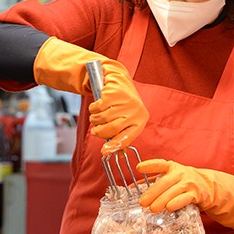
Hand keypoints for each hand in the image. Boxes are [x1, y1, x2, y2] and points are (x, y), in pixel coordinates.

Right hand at [32, 37, 147, 146]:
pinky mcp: (113, 93)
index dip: (114, 146)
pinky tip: (97, 105)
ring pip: (102, 118)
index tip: (103, 152)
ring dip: (95, 119)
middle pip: (111, 129)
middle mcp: (135, 111)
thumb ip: (120, 134)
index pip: (127, 138)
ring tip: (97, 115)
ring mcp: (124, 101)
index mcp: (140, 120)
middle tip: (95, 130)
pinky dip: (93, 108)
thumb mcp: (125, 118)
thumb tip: (112, 153)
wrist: (117, 79)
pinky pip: (97, 108)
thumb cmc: (121, 104)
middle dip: (99, 131)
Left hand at [136, 159, 233, 233]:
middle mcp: (180, 173)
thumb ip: (155, 181)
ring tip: (152, 209)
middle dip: (152, 193)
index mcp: (172, 167)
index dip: (149, 165)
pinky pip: (185, 198)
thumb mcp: (171, 179)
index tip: (139, 168)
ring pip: (173, 191)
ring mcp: (189, 183)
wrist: (212, 188)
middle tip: (142, 202)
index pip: (160, 164)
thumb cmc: (185, 183)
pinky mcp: (197, 194)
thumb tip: (135, 187)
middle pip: (164, 182)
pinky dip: (176, 202)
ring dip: (161, 200)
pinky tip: (168, 208)